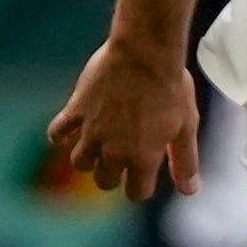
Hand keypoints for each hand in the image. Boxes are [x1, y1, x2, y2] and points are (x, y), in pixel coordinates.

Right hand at [48, 31, 198, 202]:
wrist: (145, 53)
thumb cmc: (170, 88)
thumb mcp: (186, 126)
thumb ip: (185, 161)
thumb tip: (189, 190)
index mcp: (143, 159)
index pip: (136, 193)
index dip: (140, 185)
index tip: (143, 173)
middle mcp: (114, 151)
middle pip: (105, 181)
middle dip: (113, 174)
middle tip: (121, 157)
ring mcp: (92, 132)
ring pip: (79, 163)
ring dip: (88, 159)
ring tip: (98, 144)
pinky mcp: (76, 110)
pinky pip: (57, 132)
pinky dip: (60, 135)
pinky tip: (70, 130)